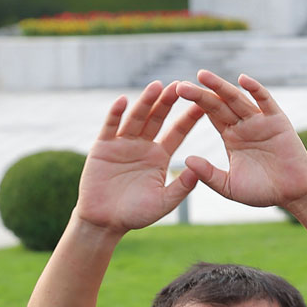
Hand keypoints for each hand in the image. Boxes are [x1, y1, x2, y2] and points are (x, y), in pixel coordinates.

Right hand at [72, 81, 201, 234]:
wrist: (105, 222)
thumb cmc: (136, 214)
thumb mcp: (164, 202)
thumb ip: (181, 186)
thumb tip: (199, 169)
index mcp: (159, 156)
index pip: (177, 132)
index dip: (189, 118)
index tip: (204, 102)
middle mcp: (143, 145)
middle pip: (157, 119)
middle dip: (167, 102)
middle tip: (179, 85)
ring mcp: (122, 143)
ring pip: (136, 118)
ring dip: (145, 102)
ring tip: (156, 86)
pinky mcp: (103, 146)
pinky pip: (110, 127)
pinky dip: (115, 114)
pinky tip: (123, 100)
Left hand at [174, 72, 306, 210]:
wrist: (293, 193)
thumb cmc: (262, 191)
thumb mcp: (229, 186)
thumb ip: (208, 174)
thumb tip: (186, 160)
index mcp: (230, 136)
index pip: (209, 115)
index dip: (193, 106)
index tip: (174, 98)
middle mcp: (243, 124)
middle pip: (218, 104)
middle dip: (200, 94)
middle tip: (180, 86)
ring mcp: (260, 120)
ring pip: (237, 99)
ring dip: (220, 87)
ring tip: (202, 75)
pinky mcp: (277, 121)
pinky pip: (265, 102)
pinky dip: (255, 90)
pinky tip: (242, 80)